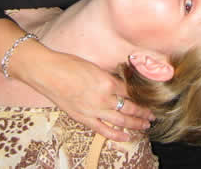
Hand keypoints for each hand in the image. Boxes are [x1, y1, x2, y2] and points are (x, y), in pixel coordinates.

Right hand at [27, 50, 154, 141]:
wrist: (47, 72)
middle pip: (130, 107)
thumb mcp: (95, 67)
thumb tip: (122, 82)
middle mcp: (103, 98)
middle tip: (153, 115)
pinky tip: (126, 136)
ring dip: (135, 124)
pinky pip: (103, 129)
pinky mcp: (83, 118)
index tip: (152, 99)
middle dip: (144, 112)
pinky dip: (116, 134)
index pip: (132, 91)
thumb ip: (109, 77)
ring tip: (145, 125)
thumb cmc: (69, 65)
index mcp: (107, 81)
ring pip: (121, 120)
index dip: (143, 96)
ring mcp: (93, 110)